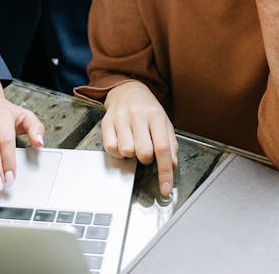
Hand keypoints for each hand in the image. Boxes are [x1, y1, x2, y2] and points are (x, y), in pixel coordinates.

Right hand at [102, 81, 177, 196]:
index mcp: (156, 115)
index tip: (165, 188)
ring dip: (130, 154)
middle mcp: (138, 115)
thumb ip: (170, 144)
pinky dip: (117, 152)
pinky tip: (122, 143)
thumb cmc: (148, 109)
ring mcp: (121, 117)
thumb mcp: (164, 122)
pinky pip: (110, 147)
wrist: (128, 90)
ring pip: (126, 151)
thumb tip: (172, 166)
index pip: (162, 148)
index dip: (165, 172)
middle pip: (143, 152)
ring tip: (133, 143)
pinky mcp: (106, 121)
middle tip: (145, 150)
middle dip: (146, 159)